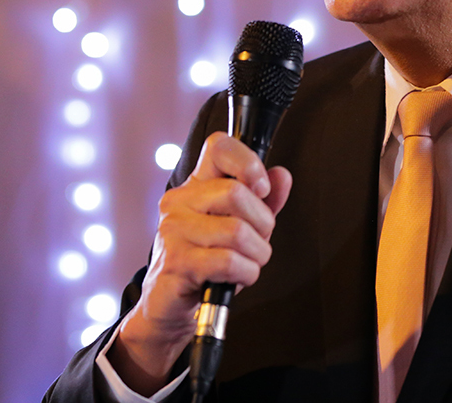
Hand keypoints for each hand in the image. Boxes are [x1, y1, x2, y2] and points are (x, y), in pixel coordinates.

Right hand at [108, 132, 291, 393]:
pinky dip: (246, 272)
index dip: (248, 161)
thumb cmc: (207, 261)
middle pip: (236, 192)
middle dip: (263, 223)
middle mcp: (179, 202)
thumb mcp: (241, 227)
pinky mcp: (176, 263)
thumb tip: (282, 176)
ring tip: (250, 262)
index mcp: (195, 185)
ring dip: (258, 253)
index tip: (262, 188)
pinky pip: (228, 261)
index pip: (219, 147)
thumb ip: (263, 201)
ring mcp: (173, 231)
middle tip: (259, 241)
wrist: (169, 305)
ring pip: (236, 231)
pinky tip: (240, 277)